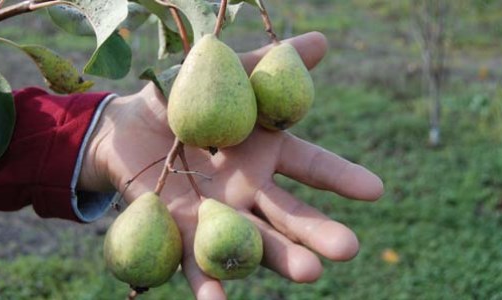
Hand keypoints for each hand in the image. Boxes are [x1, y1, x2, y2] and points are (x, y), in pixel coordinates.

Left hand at [80, 32, 383, 299]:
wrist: (126, 125)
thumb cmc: (180, 98)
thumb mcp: (224, 76)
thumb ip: (267, 65)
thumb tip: (320, 41)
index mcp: (265, 154)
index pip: (311, 167)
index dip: (341, 178)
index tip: (375, 190)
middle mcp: (249, 191)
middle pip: (289, 215)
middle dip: (318, 231)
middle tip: (348, 249)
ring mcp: (219, 216)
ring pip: (254, 242)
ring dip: (280, 258)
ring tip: (309, 272)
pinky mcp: (183, 233)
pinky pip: (196, 262)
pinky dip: (208, 284)